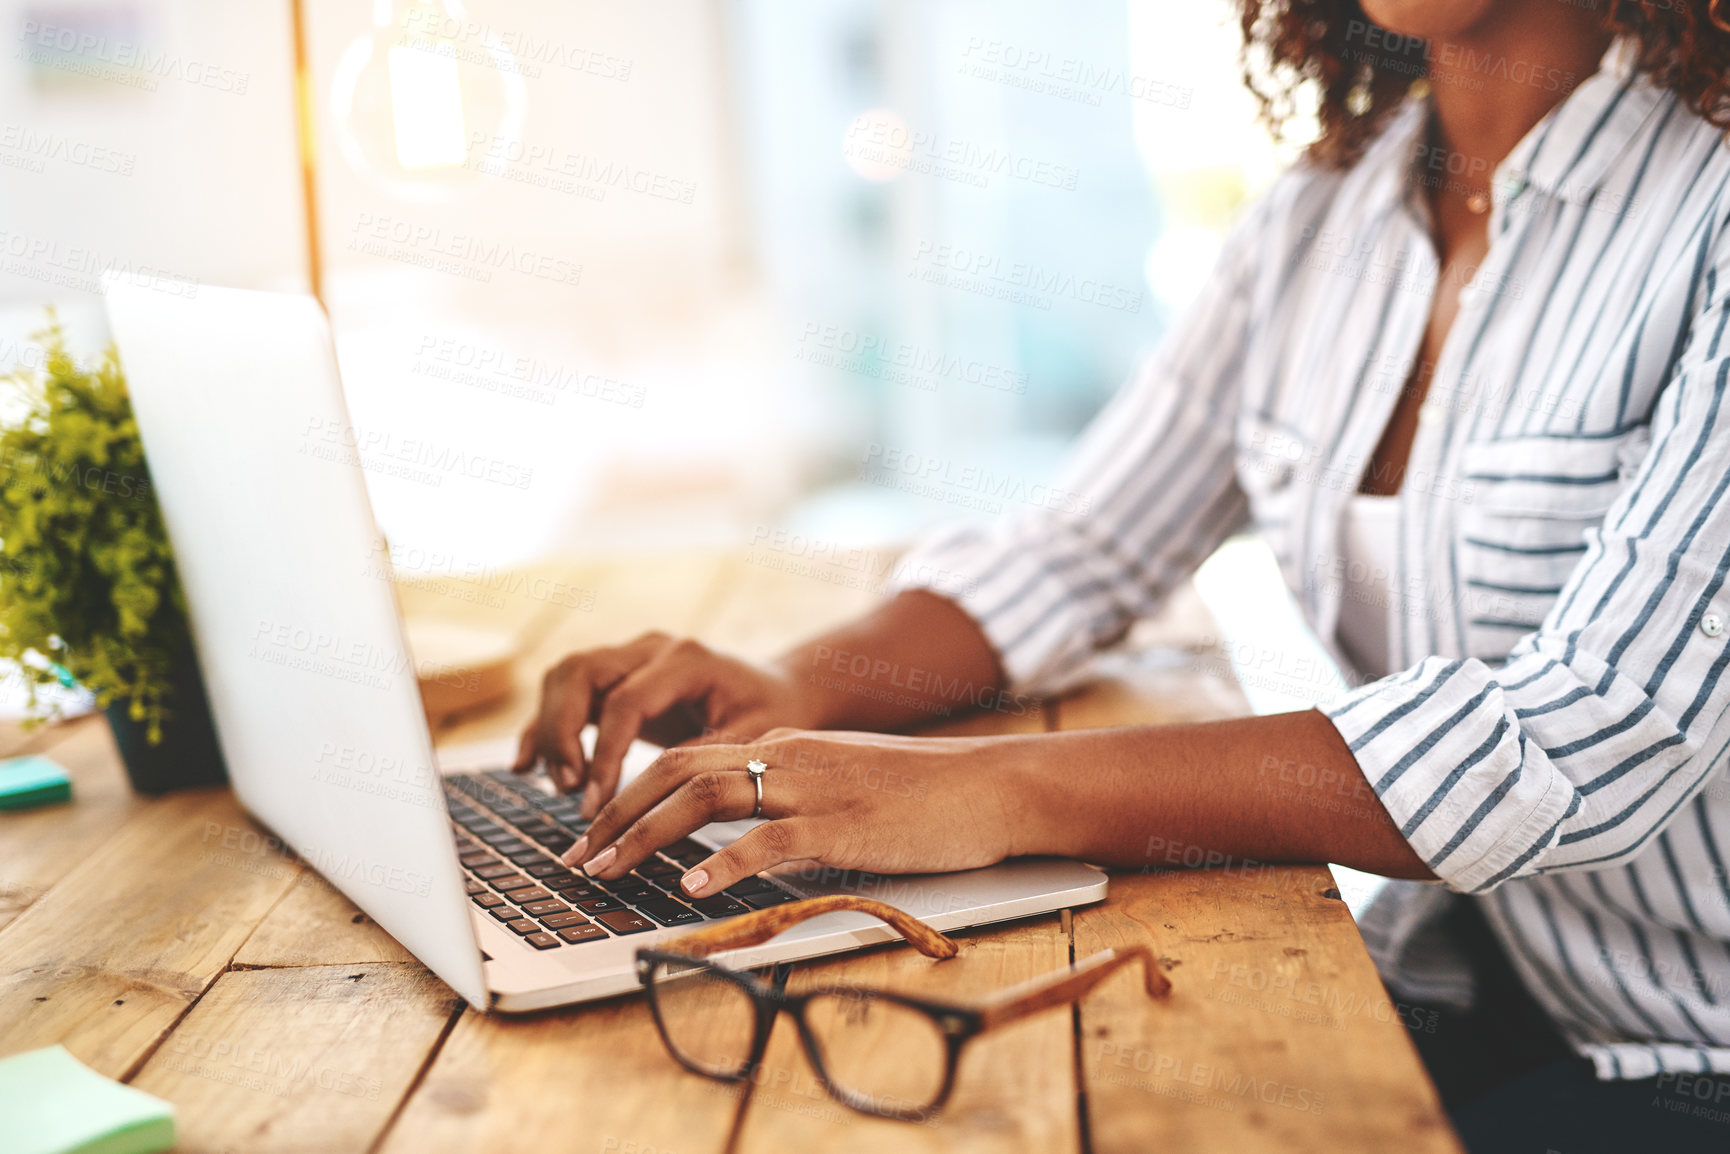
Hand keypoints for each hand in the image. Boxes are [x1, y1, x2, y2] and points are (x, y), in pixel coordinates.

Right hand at [513, 632, 822, 816]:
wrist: (781, 690)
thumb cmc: (773, 715)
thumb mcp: (751, 740)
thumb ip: (703, 760)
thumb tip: (656, 800)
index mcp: (687, 659)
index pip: (626, 701)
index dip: (605, 754)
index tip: (596, 803)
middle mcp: (652, 648)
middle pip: (580, 673)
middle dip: (563, 733)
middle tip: (570, 790)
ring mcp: (631, 656)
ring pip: (565, 677)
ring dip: (551, 730)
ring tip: (563, 786)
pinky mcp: (618, 676)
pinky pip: (566, 692)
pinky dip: (543, 727)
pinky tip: (526, 766)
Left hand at [562, 728, 1044, 898]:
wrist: (990, 787)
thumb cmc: (923, 796)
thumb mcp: (841, 786)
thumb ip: (789, 802)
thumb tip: (742, 841)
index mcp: (783, 745)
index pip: (684, 758)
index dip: (629, 793)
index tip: (594, 831)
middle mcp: (786, 756)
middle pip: (676, 770)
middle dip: (615, 814)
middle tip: (577, 857)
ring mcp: (811, 788)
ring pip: (705, 798)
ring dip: (644, 835)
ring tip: (606, 871)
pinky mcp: (839, 825)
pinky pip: (766, 840)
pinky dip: (720, 864)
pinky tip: (688, 887)